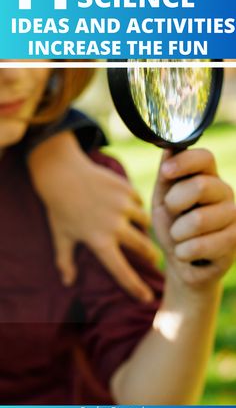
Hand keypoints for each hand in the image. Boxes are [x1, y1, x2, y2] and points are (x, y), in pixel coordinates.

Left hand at [28, 132, 158, 300]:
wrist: (61, 173)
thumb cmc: (59, 208)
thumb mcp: (60, 236)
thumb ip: (64, 261)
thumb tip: (67, 282)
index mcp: (98, 241)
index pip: (121, 270)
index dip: (135, 287)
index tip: (147, 298)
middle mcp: (114, 225)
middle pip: (143, 247)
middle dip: (151, 255)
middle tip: (153, 259)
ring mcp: (122, 205)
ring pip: (144, 221)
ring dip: (143, 227)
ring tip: (139, 229)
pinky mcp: (125, 188)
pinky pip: (139, 201)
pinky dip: (137, 206)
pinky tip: (130, 207)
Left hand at [152, 148, 235, 289]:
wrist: (181, 260)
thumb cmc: (171, 224)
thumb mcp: (162, 197)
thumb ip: (166, 174)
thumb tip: (169, 146)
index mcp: (208, 176)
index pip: (205, 157)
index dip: (185, 162)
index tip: (165, 173)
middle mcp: (225, 192)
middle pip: (201, 186)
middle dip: (175, 203)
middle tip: (173, 213)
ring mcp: (234, 216)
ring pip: (198, 220)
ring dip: (177, 233)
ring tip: (180, 237)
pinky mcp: (234, 241)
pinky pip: (200, 245)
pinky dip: (183, 251)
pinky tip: (186, 252)